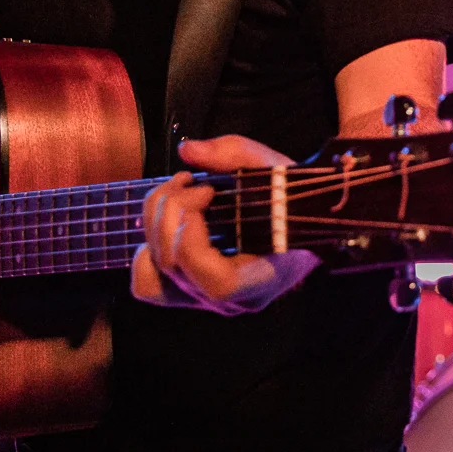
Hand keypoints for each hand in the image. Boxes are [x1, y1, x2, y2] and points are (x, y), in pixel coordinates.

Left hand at [131, 136, 320, 315]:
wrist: (305, 224)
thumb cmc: (293, 200)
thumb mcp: (276, 168)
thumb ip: (235, 154)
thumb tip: (187, 150)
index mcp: (264, 279)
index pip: (216, 281)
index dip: (193, 240)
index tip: (203, 193)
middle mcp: (231, 301)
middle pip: (175, 268)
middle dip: (171, 212)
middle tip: (190, 179)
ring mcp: (205, 301)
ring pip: (150, 279)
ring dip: (154, 227)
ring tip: (175, 195)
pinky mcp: (188, 292)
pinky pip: (147, 282)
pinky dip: (149, 248)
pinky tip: (170, 219)